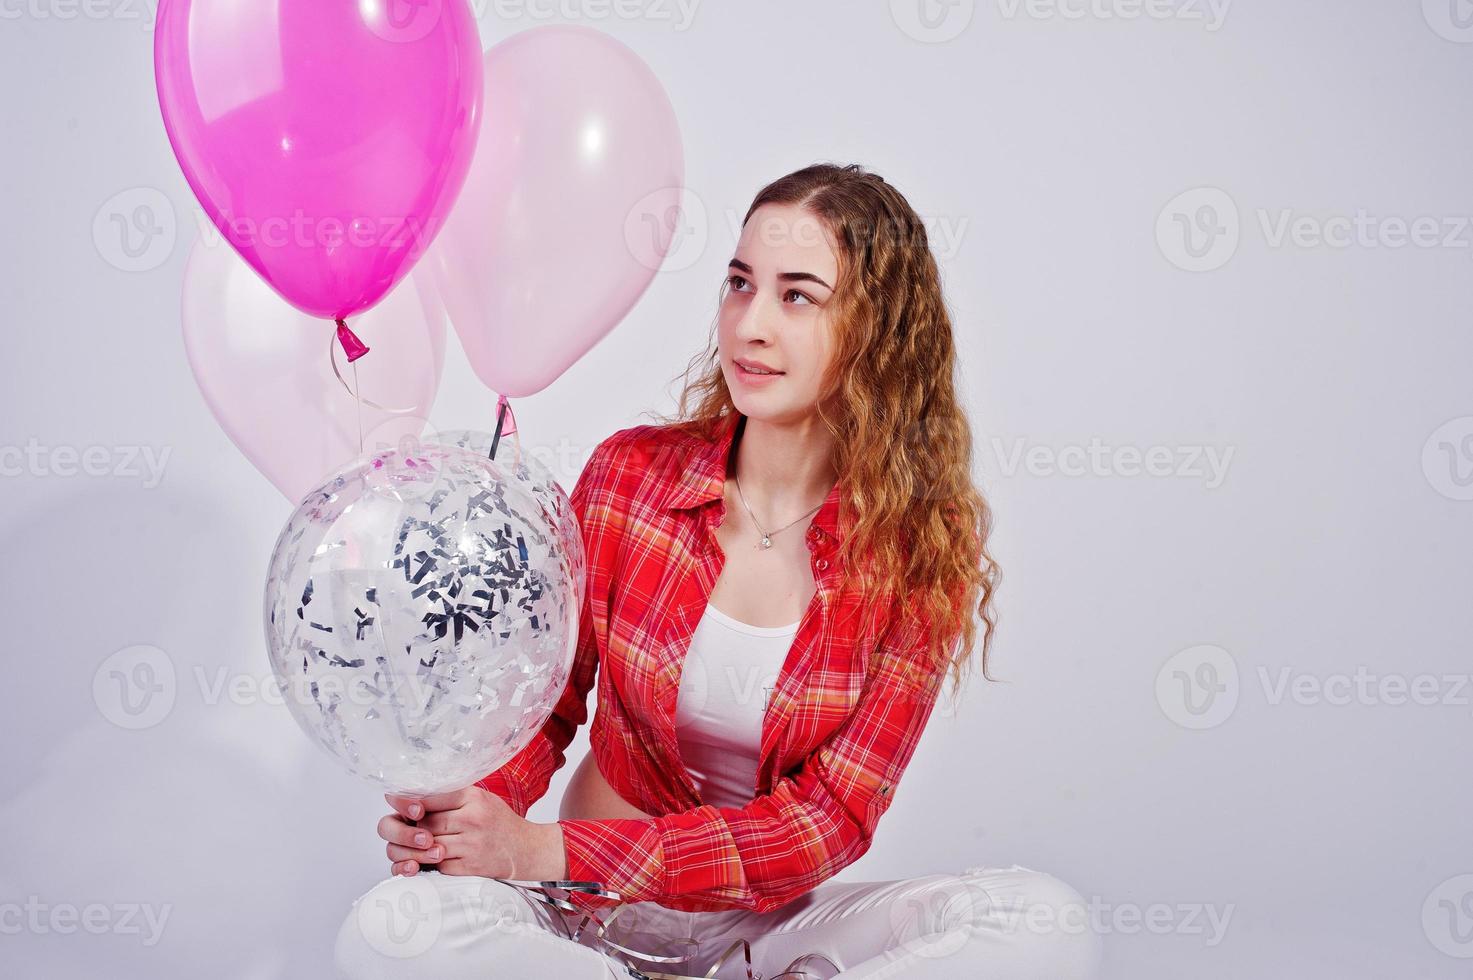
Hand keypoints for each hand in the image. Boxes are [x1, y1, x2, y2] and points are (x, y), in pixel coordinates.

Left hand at [378, 786, 564, 879]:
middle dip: (411, 829)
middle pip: (424, 824)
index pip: (430, 797)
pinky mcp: (471, 867)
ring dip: (417, 849)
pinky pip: (439, 867)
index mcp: (473, 797)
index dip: (407, 800)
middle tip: (408, 829)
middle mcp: (472, 819)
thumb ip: (452, 796)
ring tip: (415, 846)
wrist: (526, 849)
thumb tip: (413, 796)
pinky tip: (430, 860)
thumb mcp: (481, 799)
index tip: (392, 799)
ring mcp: (472, 845)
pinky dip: (430, 865)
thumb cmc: (499, 822)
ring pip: (428, 847)